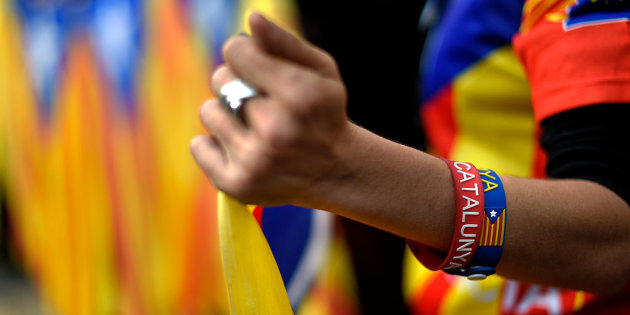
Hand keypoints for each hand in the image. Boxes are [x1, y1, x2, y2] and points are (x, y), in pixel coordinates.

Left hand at [191, 13, 349, 205]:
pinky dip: (213, 144)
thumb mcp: (320, 71)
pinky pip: (198, 145)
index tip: (257, 64)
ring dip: (226, 114)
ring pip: (208, 111)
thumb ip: (284, 43)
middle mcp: (276, 129)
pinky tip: (241, 148)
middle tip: (263, 101)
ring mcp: (255, 160)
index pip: (235, 52)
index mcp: (299, 94)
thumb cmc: (323, 112)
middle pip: (220, 79)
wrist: (336, 170)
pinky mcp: (237, 183)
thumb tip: (251, 19)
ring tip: (254, 127)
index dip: (245, 54)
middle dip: (237, 84)